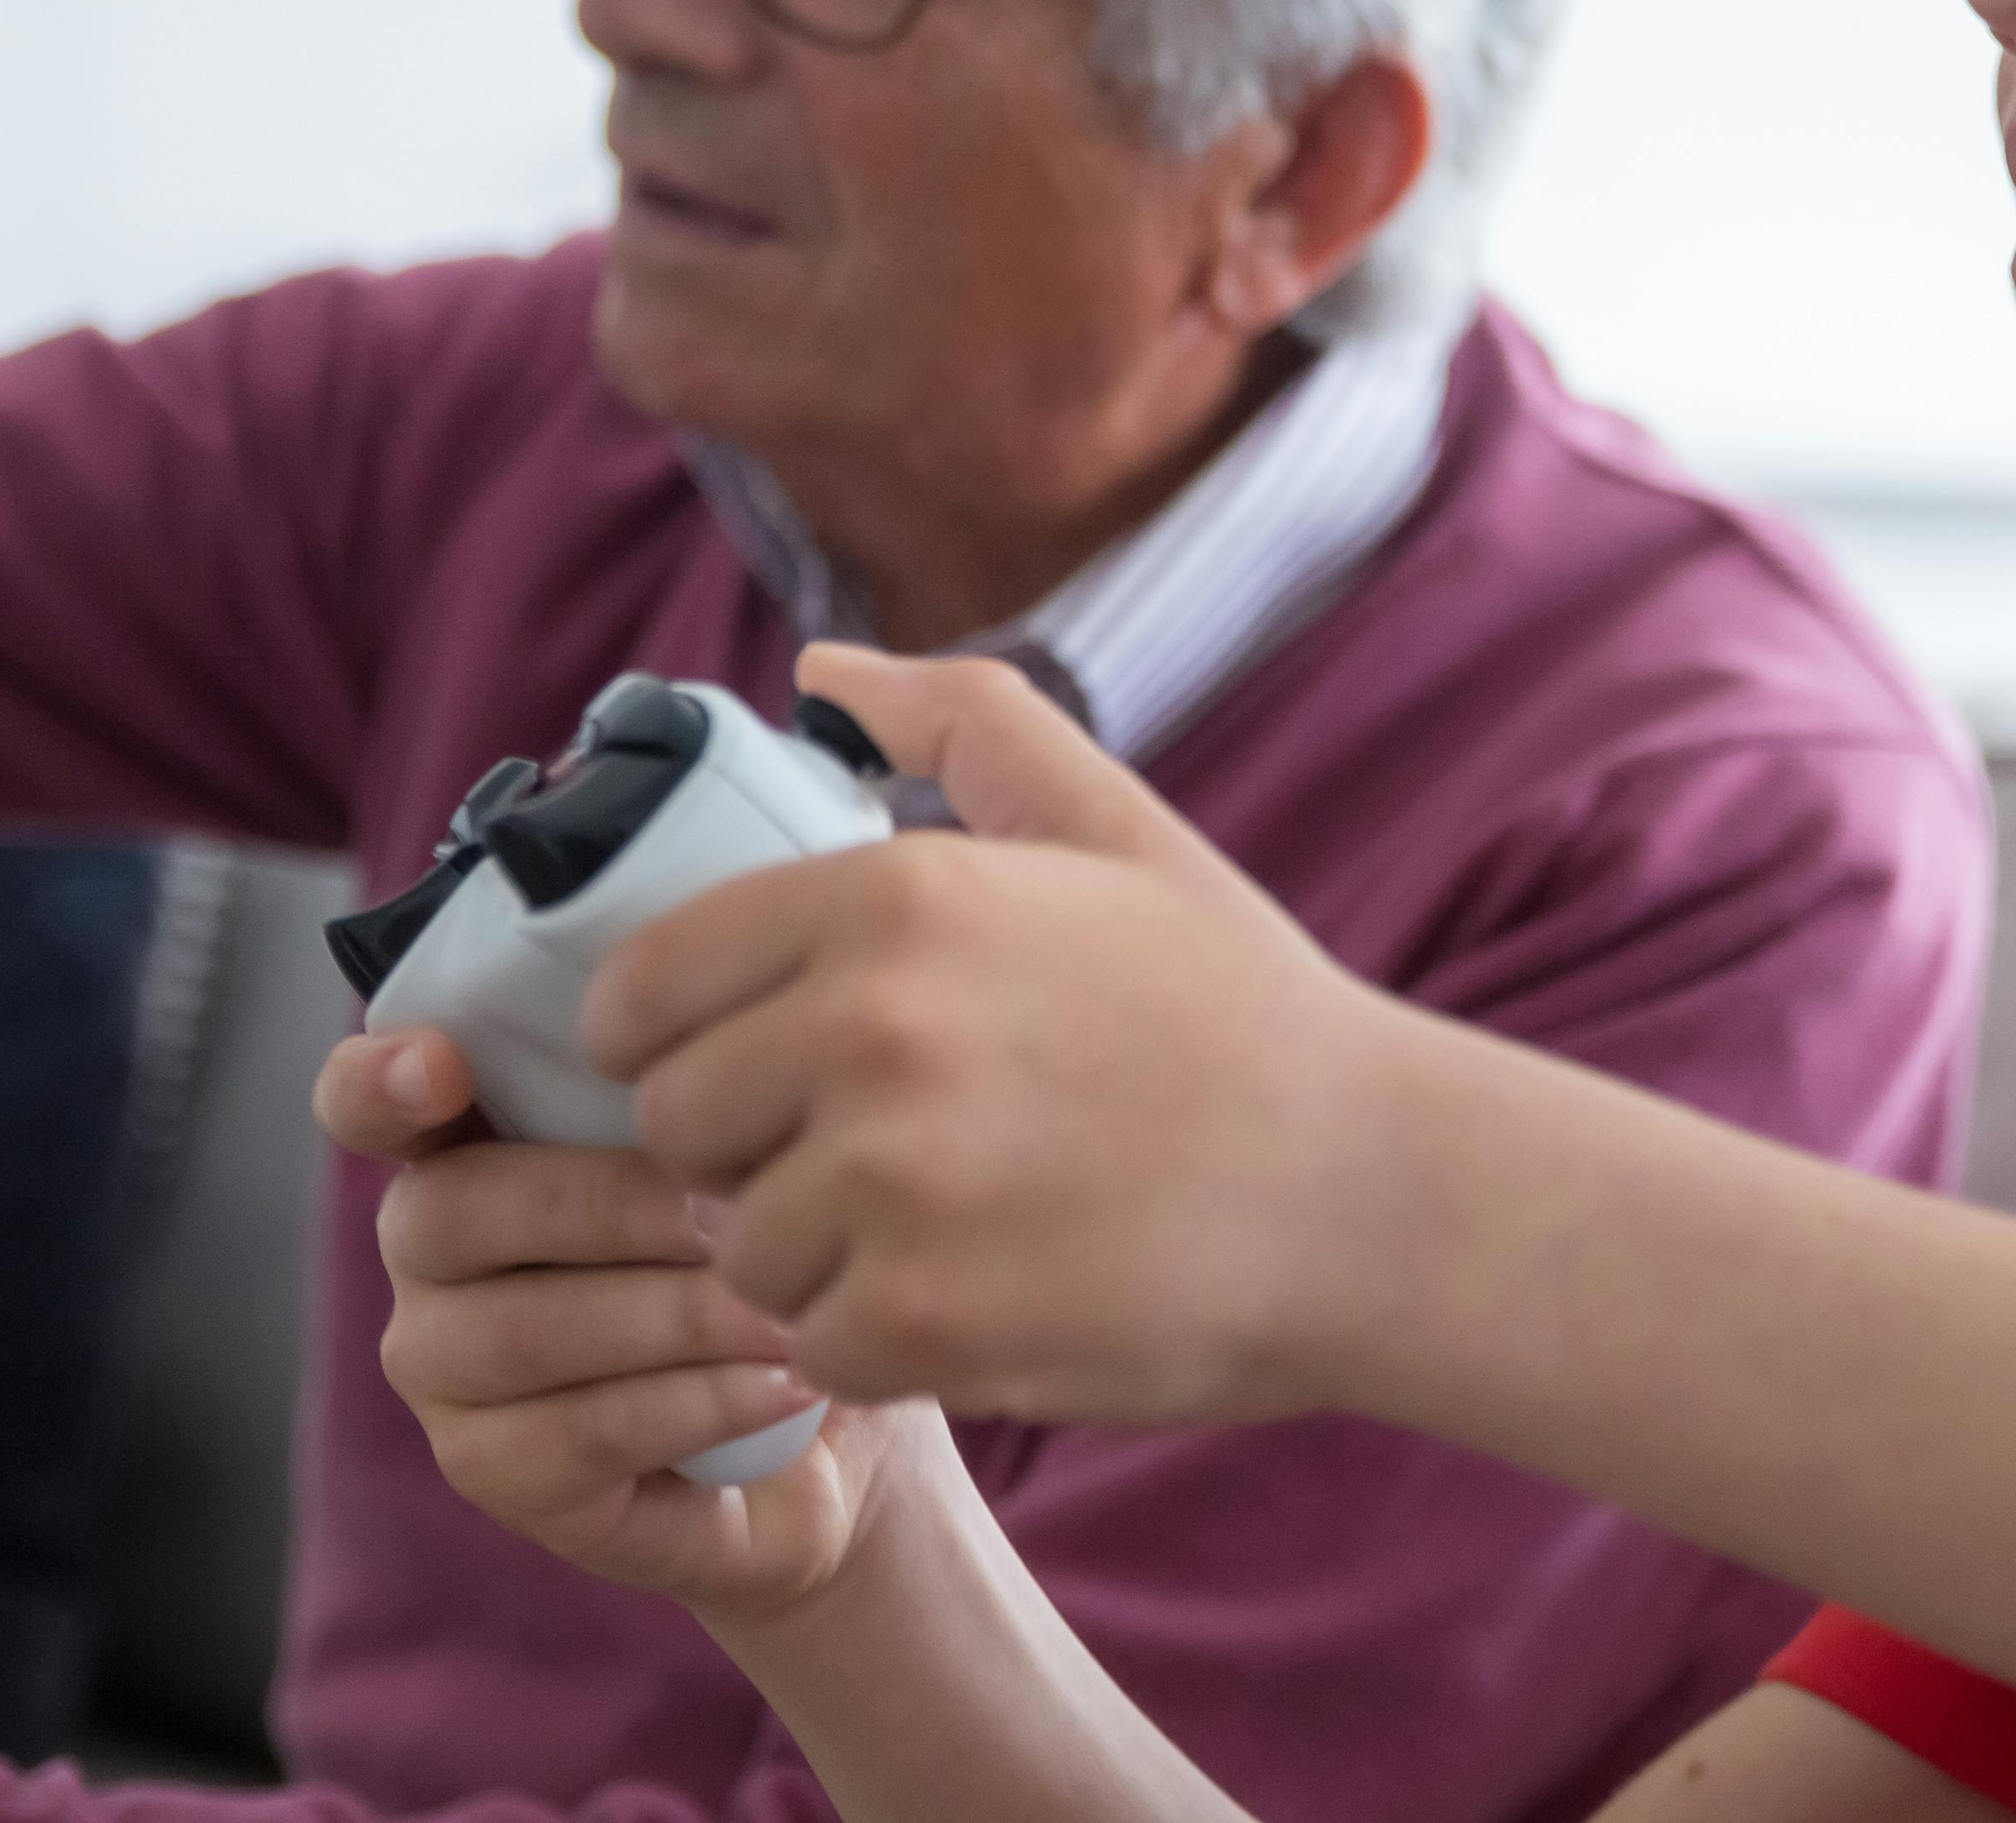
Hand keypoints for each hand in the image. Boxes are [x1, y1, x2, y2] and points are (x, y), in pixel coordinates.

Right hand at [319, 1025, 933, 1623]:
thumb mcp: (736, 1146)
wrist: (824, 1417)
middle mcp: (425, 1249)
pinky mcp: (492, 1470)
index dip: (378, 1080)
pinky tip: (783, 1379)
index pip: (364, 1099)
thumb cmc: (766, 1243)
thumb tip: (715, 1042)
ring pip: (526, 1330)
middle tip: (739, 1215)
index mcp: (465, 1137)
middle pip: (457, 1211)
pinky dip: (699, 1401)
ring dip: (675, 1315)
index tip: (441, 1066)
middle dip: (613, 1207)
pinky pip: (584, 1431)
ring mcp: (442, 1368)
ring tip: (785, 1311)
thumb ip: (687, 1082)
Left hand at [582, 643, 1435, 1428]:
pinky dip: (888, 1344)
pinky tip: (992, 1294)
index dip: (678, 1037)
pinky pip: (819, 1348)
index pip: (640, 990)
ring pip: (741, 1247)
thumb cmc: (1236, 1008)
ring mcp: (894, 1184)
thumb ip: (961, 724)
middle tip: (882, 1150)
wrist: (1375, 1191)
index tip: (751, 1063)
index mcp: (890, 897)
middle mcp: (870, 1029)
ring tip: (954, 1221)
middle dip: (754, 1148)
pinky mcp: (926, 1322)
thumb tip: (824, 668)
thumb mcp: (1113, 826)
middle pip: (676, 1124)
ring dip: (823, 1254)